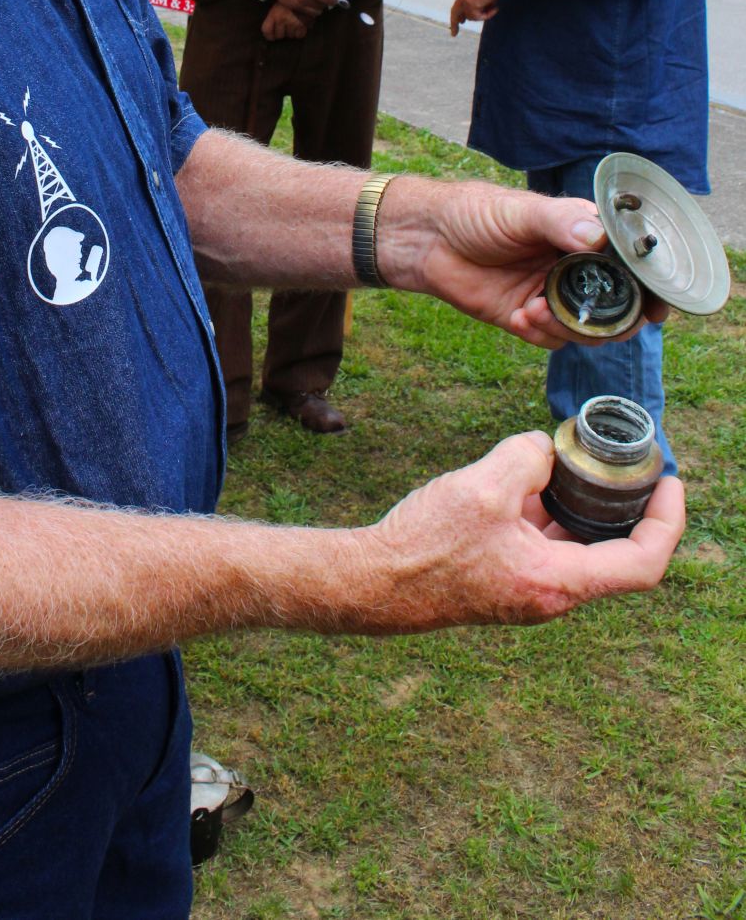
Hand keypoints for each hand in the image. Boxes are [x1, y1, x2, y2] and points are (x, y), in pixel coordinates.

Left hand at [261, 2, 308, 40]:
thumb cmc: (289, 2)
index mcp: (273, 14)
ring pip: (290, 36)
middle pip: (279, 36)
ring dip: (292, 32)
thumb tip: (271, 34)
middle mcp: (281, 19)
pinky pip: (299, 35)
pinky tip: (300, 25)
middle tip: (286, 25)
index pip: (267, 31)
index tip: (272, 36)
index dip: (270, 36)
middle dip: (282, 32)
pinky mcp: (302, 24)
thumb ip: (273, 19)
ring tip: (294, 22)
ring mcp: (292, 22)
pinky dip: (300, 32)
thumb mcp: (277, 7)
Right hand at [267, 0, 339, 17]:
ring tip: (321, 3)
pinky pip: (311, 13)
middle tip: (332, 0)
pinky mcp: (297, 6)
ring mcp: (302, 0)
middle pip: (328, 1)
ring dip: (322, 7)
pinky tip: (313, 7)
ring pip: (320, 9)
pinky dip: (314, 11)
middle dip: (332, 1)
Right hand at [359, 432, 684, 631]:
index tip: (668, 483)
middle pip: (613, 551)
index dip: (667, 520)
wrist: (376, 581)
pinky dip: (548, 511)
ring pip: (575, 545)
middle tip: (628, 464)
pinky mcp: (506, 577)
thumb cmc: (426, 545)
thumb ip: (525, 459)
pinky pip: (545, 544)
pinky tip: (527, 479)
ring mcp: (529, 589)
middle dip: (624, 504)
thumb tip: (543, 451)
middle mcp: (551, 594)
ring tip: (571, 460)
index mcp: (557, 582)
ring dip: (579, 504)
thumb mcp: (483, 487)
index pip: (642, 561)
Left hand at [374, 174, 652, 347]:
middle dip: (614, 318)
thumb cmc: (475, 213)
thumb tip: (597, 238)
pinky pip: (552, 339)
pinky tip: (519, 317)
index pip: (629, 264)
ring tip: (536, 309)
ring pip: (588, 327)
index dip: (648, 286)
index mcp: (583, 235)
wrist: (427, 239)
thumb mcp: (520, 211)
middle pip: (618, 305)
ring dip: (571, 327)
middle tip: (600, 320)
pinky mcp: (527, 317)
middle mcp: (575, 267)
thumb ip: (559, 223)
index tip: (655, 304)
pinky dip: (542, 334)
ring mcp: (552, 294)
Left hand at [449, 0, 507, 34]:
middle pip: (455, 13)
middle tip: (453, 34)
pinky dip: (488, 14)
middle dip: (454, 24)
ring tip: (494, 5)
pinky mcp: (471, 3)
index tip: (459, 22)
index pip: (458, 4)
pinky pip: (478, 17)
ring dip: (484, 15)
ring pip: (471, 17)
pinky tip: (495, 5)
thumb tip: (478, 15)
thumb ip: (481, 2)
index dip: (457, 14)